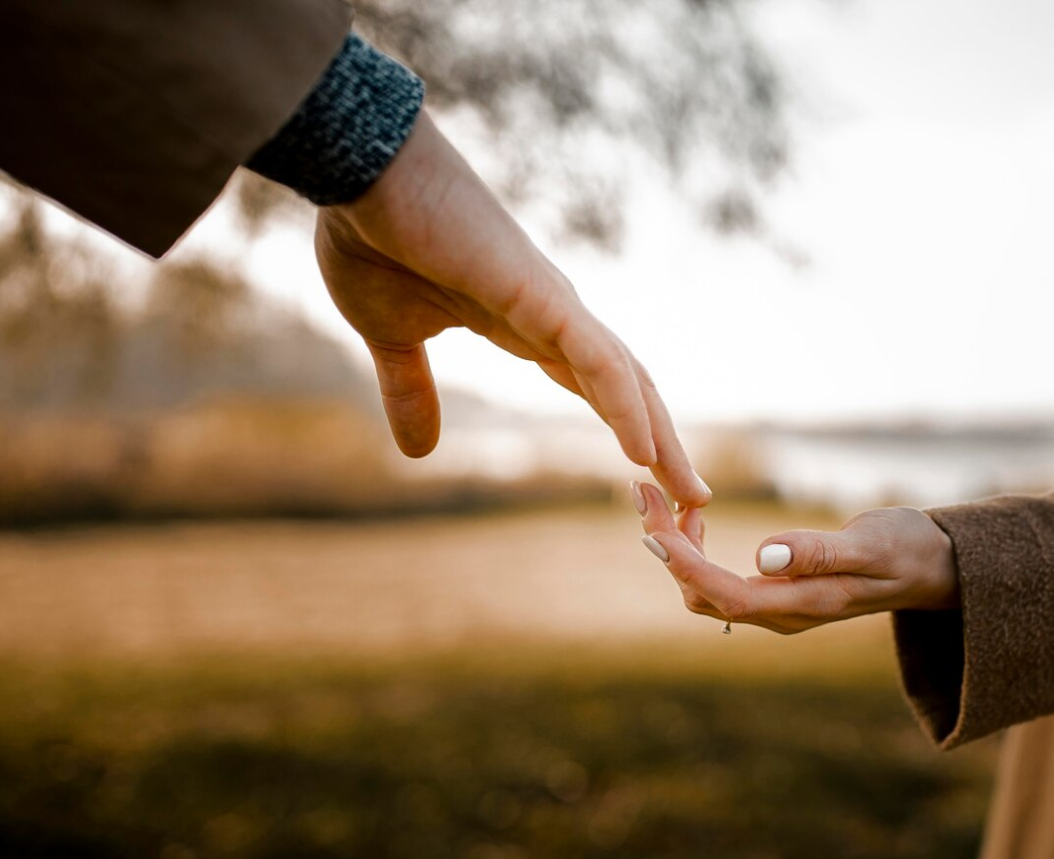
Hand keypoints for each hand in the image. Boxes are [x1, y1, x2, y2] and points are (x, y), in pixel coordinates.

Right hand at [315, 111, 710, 507]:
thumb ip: (413, 390)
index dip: (627, 427)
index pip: (595, 385)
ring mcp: (550, 303)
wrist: (358, 169)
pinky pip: (595, 359)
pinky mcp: (538, 293)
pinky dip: (622, 405)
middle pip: (626, 386)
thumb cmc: (373, 237)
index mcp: (526, 325)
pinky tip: (644, 450)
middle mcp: (553, 315)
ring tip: (689, 488)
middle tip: (695, 495)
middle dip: (663, 441)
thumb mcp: (392, 338)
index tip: (651, 477)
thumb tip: (419, 452)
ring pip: (624, 377)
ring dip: (660, 435)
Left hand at [633, 482, 958, 633]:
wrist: (934, 566)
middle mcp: (782, 614)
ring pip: (706, 588)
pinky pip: (720, 579)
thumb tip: (764, 556)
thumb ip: (820, 552)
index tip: (653, 529)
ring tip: (664, 500)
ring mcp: (778, 607)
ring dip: (677, 548)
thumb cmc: (908, 549)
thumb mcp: (871, 544)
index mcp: (802, 605)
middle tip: (643, 493)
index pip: (725, 594)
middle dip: (667, 548)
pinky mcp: (777, 592)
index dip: (684, 565)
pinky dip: (696, 548)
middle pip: (702, 593)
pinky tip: (694, 515)